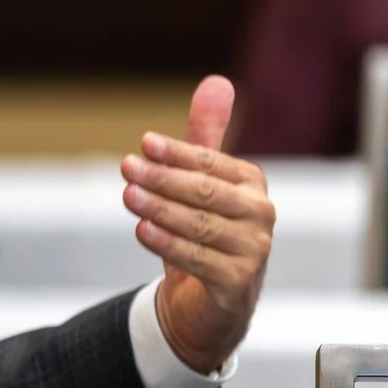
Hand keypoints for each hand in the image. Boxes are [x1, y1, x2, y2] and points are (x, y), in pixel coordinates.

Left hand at [120, 76, 274, 374]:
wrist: (208, 305)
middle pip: (206, 192)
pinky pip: (198, 259)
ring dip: (160, 209)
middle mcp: (260, 215)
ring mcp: (253, 251)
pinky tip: (142, 230)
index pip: (212, 163)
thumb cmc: (203, 235)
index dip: (177, 153)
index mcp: (251, 184)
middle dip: (163, 178)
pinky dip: (168, 243)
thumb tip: (216, 82)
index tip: (144, 143)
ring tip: (128, 196)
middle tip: (127, 167)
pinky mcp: (237, 283)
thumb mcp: (200, 185)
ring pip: (200, 224)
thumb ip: (204, 138)